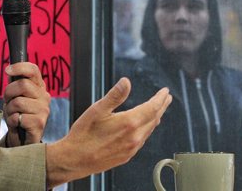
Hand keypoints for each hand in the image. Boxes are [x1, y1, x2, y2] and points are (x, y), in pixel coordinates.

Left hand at [3, 62, 50, 145]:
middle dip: (9, 93)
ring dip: (9, 110)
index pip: (33, 70)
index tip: (7, 70)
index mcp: (39, 87)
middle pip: (23, 84)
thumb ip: (16, 84)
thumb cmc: (19, 115)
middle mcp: (44, 96)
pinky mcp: (40, 123)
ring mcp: (44, 110)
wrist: (23, 139)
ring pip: (18, 102)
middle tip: (8, 102)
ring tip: (13, 115)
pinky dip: (12, 121)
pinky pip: (18, 117)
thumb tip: (10, 70)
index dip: (19, 67)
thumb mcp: (16, 96)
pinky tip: (17, 124)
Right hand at [45, 77, 171, 187]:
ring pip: (149, 130)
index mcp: (129, 123)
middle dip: (161, 107)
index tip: (165, 91)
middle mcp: (134, 137)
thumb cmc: (83, 134)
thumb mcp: (97, 110)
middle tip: (166, 98)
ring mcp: (132, 148)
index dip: (160, 98)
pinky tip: (144, 127)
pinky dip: (147, 129)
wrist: (75, 159)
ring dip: (155, 118)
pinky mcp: (127, 156)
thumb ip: (114, 96)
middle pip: (154, 118)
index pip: (152, 108)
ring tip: (158, 110)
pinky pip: (142, 140)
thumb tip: (126, 82)